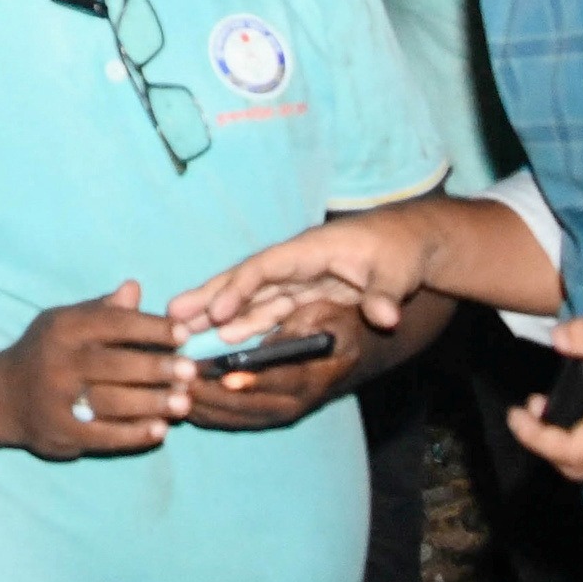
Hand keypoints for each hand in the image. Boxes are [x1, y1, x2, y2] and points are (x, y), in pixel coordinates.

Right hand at [0, 283, 191, 457]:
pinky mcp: (61, 432)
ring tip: (184, 404)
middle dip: (156, 367)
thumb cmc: (46, 353)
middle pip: (113, 364)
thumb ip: (102, 310)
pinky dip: (134, 434)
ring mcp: (58, 399)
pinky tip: (160, 430)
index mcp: (63, 328)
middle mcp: (58, 361)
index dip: (150, 327)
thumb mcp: (66, 323)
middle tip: (190, 371)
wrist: (1, 396)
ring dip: (151, 403)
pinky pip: (104, 435)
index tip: (183, 333)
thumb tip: (135, 288)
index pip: (112, 323)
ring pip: (111, 402)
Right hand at [167, 219, 427, 350]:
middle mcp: (294, 265)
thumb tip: (386, 317)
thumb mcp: (396, 273)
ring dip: (218, 313)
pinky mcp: (303, 294)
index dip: (239, 289)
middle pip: (244, 280)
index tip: (217, 312)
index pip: (265, 269)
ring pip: (250, 297)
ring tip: (183, 329)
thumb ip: (386, 295)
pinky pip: (268, 309)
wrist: (410, 244)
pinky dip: (245, 322)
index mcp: (309, 252)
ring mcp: (296, 280)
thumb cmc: (400, 252)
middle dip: (208, 297)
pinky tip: (224, 337)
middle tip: (172, 315)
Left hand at [180, 333, 342, 431]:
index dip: (256, 379)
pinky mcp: (266, 416)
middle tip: (181, 381)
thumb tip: (282, 336)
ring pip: (239, 418)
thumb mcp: (330, 317)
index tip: (226, 376)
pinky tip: (179, 400)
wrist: (347, 353)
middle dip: (215, 397)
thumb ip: (309, 326)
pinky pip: (234, 420)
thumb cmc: (337, 325)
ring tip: (172, 390)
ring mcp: (280, 413)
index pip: (284, 381)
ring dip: (205, 407)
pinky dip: (208, 413)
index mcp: (315, 376)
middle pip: (252, 407)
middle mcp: (297, 402)